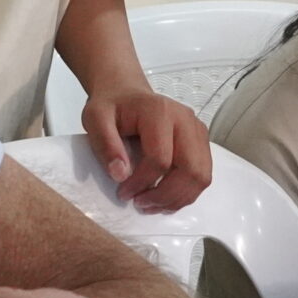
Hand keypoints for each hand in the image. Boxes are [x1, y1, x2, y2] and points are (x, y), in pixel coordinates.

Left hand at [82, 89, 213, 210]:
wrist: (125, 93)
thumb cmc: (112, 106)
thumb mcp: (95, 119)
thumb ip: (106, 145)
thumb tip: (120, 174)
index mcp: (160, 111)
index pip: (160, 158)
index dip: (142, 183)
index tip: (123, 193)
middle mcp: (186, 120)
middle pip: (190, 170)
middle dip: (165, 196)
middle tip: (140, 204)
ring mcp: (197, 131)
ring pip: (201, 177)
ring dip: (177, 199)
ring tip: (151, 204)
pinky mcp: (201, 142)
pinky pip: (202, 176)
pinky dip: (185, 193)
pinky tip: (163, 197)